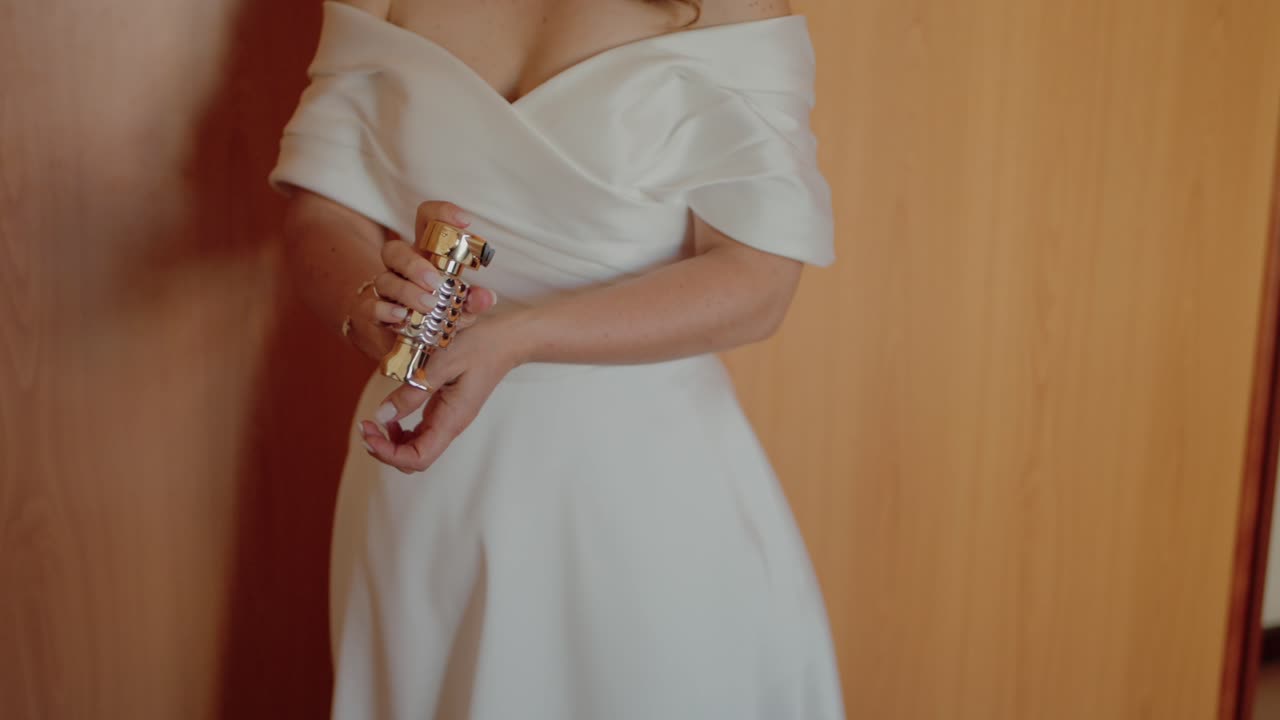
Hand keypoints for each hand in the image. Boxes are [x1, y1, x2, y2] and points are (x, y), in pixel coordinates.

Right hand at [345, 200, 496, 364]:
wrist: (409, 341)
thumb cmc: (437, 314)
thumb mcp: (461, 308)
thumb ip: (473, 301)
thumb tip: (486, 297)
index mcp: (426, 255)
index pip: (426, 220)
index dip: (442, 213)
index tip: (464, 222)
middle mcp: (402, 268)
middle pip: (396, 250)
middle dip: (415, 264)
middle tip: (436, 282)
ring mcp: (385, 289)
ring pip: (384, 279)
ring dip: (407, 292)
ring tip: (429, 305)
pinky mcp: (371, 312)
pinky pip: (371, 306)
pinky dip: (385, 310)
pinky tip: (401, 316)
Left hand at [356, 317, 526, 473]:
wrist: (506, 340)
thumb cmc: (480, 346)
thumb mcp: (443, 362)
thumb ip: (413, 390)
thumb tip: (382, 414)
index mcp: (452, 419)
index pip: (418, 458)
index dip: (389, 453)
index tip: (368, 432)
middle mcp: (450, 426)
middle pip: (414, 460)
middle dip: (385, 450)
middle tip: (365, 427)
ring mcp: (448, 420)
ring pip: (415, 449)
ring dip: (391, 442)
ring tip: (374, 422)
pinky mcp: (445, 411)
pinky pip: (420, 434)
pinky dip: (400, 431)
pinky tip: (392, 414)